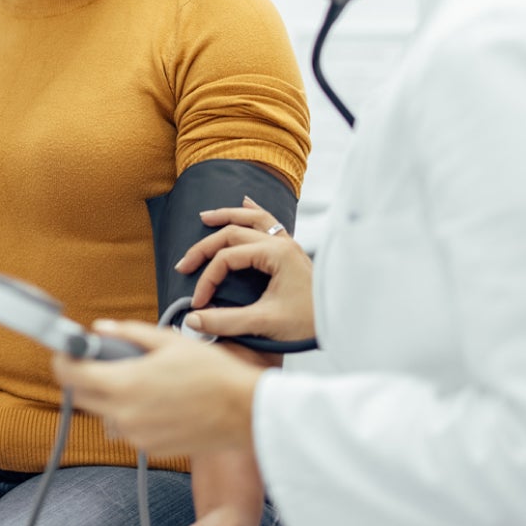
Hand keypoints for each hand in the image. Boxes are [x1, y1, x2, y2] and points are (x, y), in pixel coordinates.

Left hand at [52, 322, 260, 457]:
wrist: (245, 412)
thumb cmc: (212, 373)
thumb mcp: (168, 340)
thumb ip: (128, 333)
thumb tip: (101, 328)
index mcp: (124, 384)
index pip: (71, 375)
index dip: (62, 360)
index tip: (65, 351)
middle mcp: (124, 415)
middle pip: (82, 397)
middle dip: (83, 377)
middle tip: (98, 361)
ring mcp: (136, 436)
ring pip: (104, 414)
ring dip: (109, 396)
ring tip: (137, 380)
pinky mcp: (150, 448)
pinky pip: (127, 428)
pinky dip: (131, 413)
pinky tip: (156, 399)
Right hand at [176, 198, 315, 342]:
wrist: (341, 324)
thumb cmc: (308, 323)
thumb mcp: (264, 323)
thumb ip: (225, 321)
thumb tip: (192, 320)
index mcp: (276, 254)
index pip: (227, 258)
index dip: (207, 278)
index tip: (198, 302)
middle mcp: (282, 243)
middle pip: (233, 233)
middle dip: (205, 247)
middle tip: (184, 264)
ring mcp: (289, 244)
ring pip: (252, 218)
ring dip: (227, 216)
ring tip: (205, 217)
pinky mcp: (292, 251)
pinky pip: (270, 222)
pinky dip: (254, 211)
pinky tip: (245, 202)